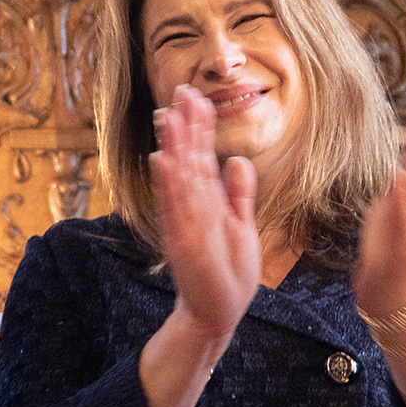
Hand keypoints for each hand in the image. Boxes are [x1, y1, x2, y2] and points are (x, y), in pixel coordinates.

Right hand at [136, 90, 262, 406]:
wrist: (216, 314)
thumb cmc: (227, 273)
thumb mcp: (241, 225)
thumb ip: (239, 194)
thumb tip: (237, 160)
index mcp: (207, 202)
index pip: (201, 156)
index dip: (199, 126)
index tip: (196, 95)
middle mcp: (192, 208)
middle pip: (187, 159)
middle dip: (184, 126)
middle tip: (180, 91)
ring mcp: (186, 224)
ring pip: (178, 178)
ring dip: (172, 146)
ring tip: (167, 116)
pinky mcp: (184, 243)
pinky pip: (176, 209)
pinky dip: (169, 185)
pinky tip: (163, 161)